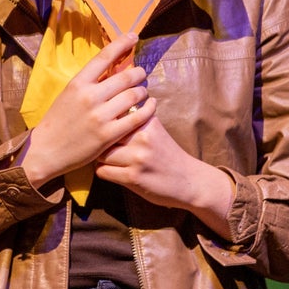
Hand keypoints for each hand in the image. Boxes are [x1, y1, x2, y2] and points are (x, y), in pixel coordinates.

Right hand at [21, 33, 156, 187]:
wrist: (46, 150)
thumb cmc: (58, 119)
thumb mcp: (69, 93)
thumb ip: (90, 81)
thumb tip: (113, 67)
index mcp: (78, 83)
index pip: (104, 56)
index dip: (122, 43)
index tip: (134, 36)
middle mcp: (90, 96)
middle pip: (125, 76)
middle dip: (139, 73)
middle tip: (141, 74)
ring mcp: (100, 116)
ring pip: (133, 95)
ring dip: (143, 91)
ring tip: (143, 91)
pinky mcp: (108, 135)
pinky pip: (136, 118)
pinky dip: (148, 109)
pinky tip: (151, 106)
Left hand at [95, 115, 235, 239]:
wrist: (189, 181)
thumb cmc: (168, 153)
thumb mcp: (155, 130)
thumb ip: (136, 119)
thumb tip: (109, 107)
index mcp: (147, 121)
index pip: (116, 113)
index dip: (106, 119)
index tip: (101, 124)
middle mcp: (142, 137)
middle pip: (106, 133)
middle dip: (100, 139)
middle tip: (99, 143)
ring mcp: (137, 158)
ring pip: (101, 153)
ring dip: (100, 157)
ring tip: (106, 158)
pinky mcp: (133, 178)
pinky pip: (103, 171)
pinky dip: (102, 171)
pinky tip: (110, 170)